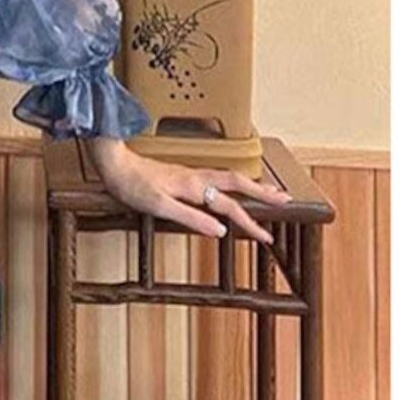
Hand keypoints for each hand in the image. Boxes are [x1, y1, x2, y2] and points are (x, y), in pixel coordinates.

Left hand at [86, 136, 292, 242]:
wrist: (113, 162)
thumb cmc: (131, 185)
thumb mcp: (159, 206)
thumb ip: (190, 217)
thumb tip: (221, 230)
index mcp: (193, 186)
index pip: (229, 207)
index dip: (249, 223)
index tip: (267, 237)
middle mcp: (196, 176)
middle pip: (237, 183)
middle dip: (263, 192)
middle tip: (286, 200)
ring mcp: (190, 173)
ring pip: (228, 178)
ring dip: (250, 185)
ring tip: (269, 192)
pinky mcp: (182, 174)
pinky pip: (216, 178)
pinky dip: (233, 183)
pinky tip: (231, 187)